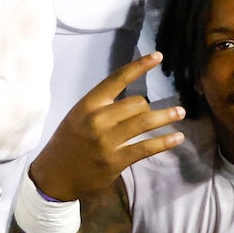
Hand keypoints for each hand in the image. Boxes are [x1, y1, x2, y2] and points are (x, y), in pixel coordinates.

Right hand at [25, 52, 186, 203]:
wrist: (53, 176)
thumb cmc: (69, 142)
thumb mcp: (79, 116)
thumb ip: (103, 106)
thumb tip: (138, 100)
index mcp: (88, 105)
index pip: (116, 80)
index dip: (139, 66)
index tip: (158, 56)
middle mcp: (97, 120)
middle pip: (137, 103)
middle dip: (148, 107)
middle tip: (152, 113)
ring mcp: (107, 141)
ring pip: (145, 121)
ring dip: (166, 116)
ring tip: (180, 113)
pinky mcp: (115, 160)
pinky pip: (146, 147)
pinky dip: (165, 141)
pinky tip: (177, 138)